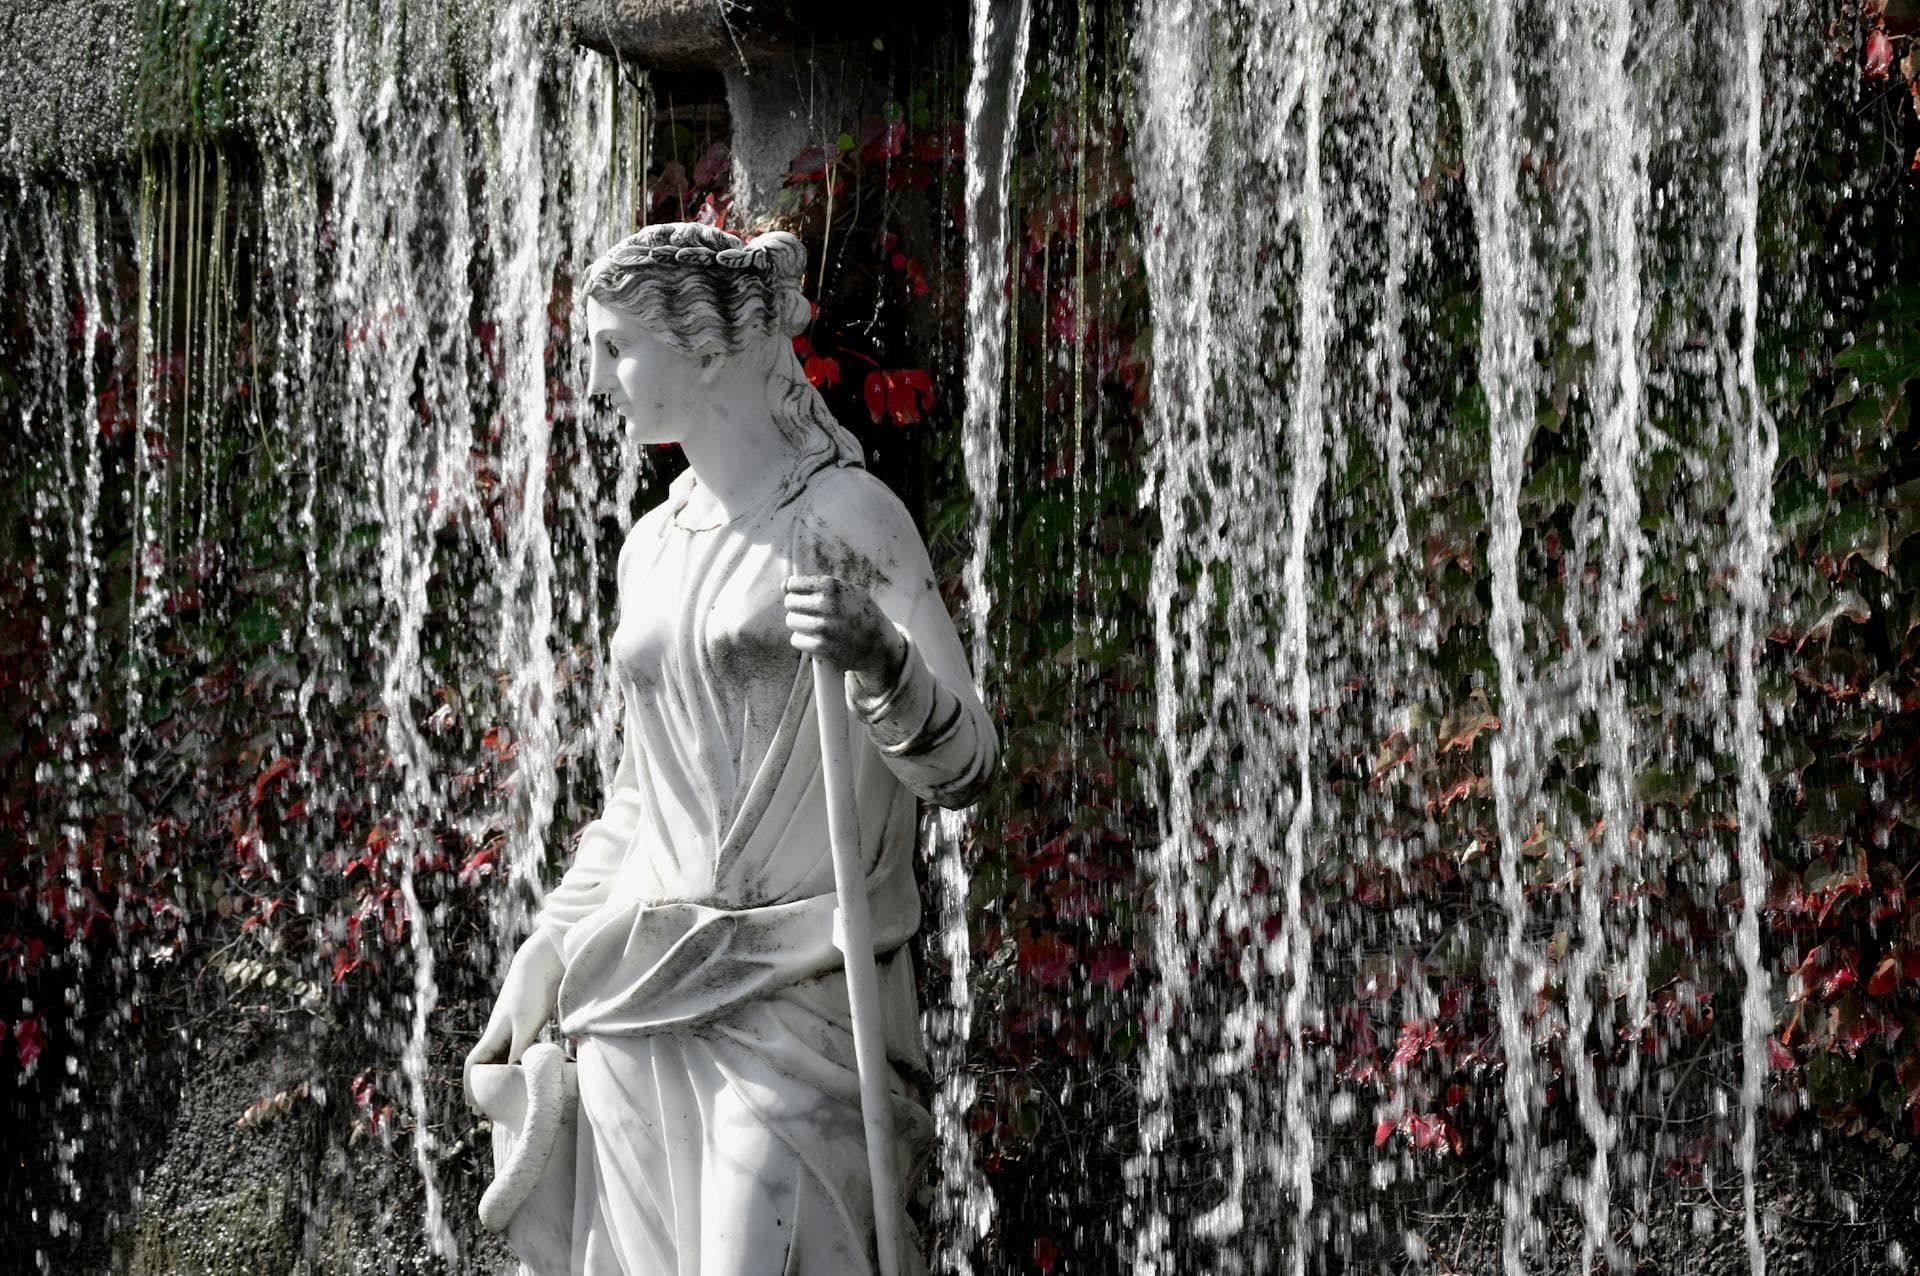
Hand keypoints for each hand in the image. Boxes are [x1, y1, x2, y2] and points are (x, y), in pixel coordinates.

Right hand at [463, 928, 564, 1106]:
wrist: (542, 962)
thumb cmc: (533, 992)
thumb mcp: (526, 1024)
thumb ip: (519, 1049)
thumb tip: (512, 1074)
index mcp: (494, 1033)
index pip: (474, 1064)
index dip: (470, 1085)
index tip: (473, 1105)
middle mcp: (500, 1031)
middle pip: (487, 1063)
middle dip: (486, 1085)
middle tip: (491, 1108)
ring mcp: (513, 1025)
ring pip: (504, 1056)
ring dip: (503, 1074)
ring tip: (509, 1094)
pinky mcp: (528, 1021)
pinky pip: (519, 1047)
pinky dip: (520, 1061)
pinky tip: (530, 1069)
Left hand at [783, 575, 906, 685]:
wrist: (879, 644)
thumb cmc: (859, 613)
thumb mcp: (845, 591)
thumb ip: (815, 584)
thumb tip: (783, 585)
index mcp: (831, 586)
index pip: (793, 584)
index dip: (797, 591)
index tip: (806, 598)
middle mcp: (826, 605)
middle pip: (790, 603)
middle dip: (798, 608)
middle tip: (812, 613)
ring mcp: (823, 627)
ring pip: (791, 621)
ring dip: (800, 624)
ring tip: (815, 626)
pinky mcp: (821, 647)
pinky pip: (796, 639)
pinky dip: (803, 640)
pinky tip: (816, 639)